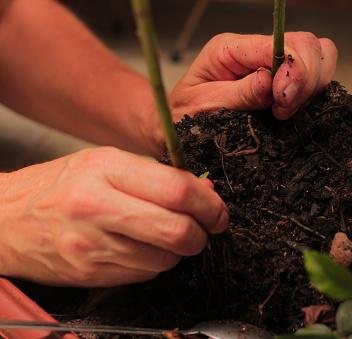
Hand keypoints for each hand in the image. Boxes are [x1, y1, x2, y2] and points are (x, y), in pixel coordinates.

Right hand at [0, 147, 227, 286]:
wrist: (7, 219)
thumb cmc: (63, 184)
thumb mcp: (107, 163)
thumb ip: (157, 177)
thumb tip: (206, 192)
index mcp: (106, 169)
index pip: (178, 191)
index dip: (210, 205)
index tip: (217, 211)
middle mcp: (97, 207)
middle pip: (177, 231)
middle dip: (203, 233)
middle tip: (205, 228)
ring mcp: (92, 245)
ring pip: (165, 259)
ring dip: (179, 250)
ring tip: (166, 234)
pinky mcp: (90, 274)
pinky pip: (145, 274)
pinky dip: (155, 263)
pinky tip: (142, 248)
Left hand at [169, 32, 337, 119]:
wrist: (178, 131)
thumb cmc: (186, 117)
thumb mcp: (205, 107)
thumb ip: (239, 94)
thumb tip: (269, 82)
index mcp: (232, 48)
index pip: (282, 43)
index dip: (293, 70)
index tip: (283, 101)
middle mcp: (256, 51)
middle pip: (308, 45)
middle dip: (306, 78)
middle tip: (283, 109)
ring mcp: (273, 66)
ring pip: (318, 58)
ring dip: (311, 87)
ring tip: (284, 111)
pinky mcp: (284, 85)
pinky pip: (314, 81)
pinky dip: (312, 95)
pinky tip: (291, 112)